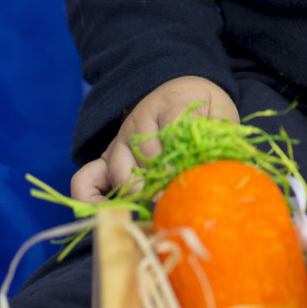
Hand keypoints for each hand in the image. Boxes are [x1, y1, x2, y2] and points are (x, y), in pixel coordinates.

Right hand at [70, 75, 238, 202]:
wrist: (181, 90)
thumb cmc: (204, 110)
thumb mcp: (221, 116)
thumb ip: (220, 139)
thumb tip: (218, 173)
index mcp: (173, 104)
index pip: (172, 133)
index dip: (178, 163)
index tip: (184, 186)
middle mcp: (141, 122)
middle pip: (144, 157)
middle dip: (159, 184)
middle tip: (173, 204)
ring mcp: (120, 140)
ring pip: (119, 171)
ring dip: (137, 194)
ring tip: (153, 213)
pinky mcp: (108, 158)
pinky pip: (86, 178)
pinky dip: (90, 199)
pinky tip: (108, 217)